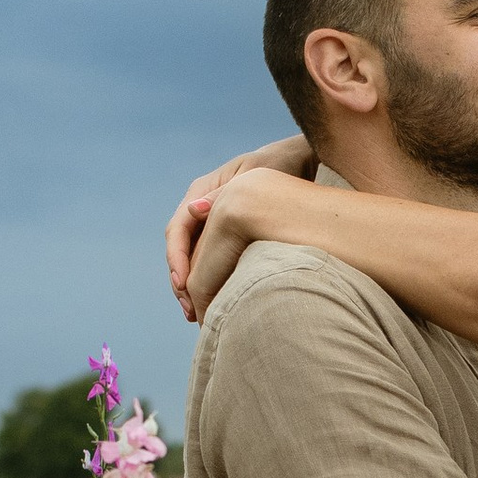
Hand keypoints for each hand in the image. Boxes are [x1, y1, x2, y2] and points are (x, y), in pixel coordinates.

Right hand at [165, 137, 313, 312]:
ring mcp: (212, 222)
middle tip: (191, 311)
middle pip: (181, 250)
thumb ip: (225, 194)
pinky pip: (210, 262)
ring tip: (197, 315)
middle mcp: (201, 208)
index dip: (178, 259)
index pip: (177, 231)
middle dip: (182, 282)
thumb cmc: (279, 164)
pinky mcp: (227, 235)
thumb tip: (193, 210)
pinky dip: (209, 283)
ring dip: (192, 288)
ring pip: (193, 260)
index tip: (184, 285)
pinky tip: (215, 304)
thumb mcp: (254, 176)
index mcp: (201, 192)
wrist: (299, 162)